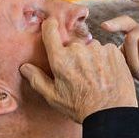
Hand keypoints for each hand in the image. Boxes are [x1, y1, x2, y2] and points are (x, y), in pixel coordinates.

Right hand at [20, 18, 137, 122]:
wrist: (111, 113)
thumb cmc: (80, 107)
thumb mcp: (54, 97)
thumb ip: (37, 79)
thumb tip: (25, 67)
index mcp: (60, 59)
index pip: (50, 31)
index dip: (50, 26)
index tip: (51, 25)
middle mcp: (79, 50)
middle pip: (72, 44)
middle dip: (73, 54)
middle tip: (79, 73)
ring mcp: (98, 49)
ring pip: (90, 47)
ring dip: (90, 56)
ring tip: (94, 76)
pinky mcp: (114, 51)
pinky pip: (105, 50)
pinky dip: (105, 59)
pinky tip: (106, 74)